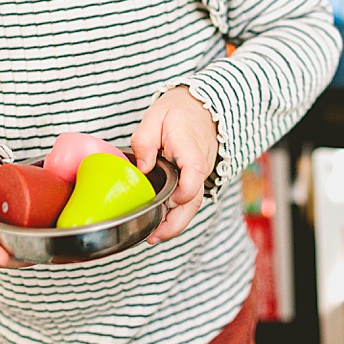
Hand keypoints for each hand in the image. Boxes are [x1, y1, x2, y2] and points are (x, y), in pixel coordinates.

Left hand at [131, 86, 217, 244]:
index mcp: (192, 149)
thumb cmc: (179, 110)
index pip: (194, 176)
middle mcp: (201, 166)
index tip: (162, 200)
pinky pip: (189, 200)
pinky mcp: (195, 179)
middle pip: (194, 201)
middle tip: (153, 237)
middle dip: (175, 223)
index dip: (179, 194)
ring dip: (174, 223)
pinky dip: (176, 214)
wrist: (201, 106)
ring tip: (152, 237)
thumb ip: (145, 141)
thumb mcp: (156, 116)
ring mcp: (201, 175)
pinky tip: (159, 223)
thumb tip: (141, 168)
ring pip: (193, 205)